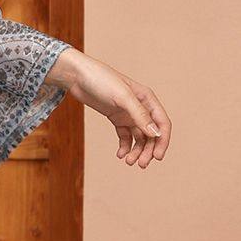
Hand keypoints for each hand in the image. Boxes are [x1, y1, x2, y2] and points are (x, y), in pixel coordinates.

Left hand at [47, 48, 169, 167]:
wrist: (77, 76)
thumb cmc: (101, 80)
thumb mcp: (122, 97)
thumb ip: (140, 115)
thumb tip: (156, 134)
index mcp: (147, 99)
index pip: (162, 123)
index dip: (163, 141)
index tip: (157, 157)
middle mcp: (140, 107)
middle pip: (151, 134)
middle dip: (148, 150)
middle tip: (140, 164)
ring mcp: (128, 113)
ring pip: (138, 137)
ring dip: (136, 150)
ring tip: (128, 161)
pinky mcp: (115, 117)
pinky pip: (125, 136)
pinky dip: (125, 146)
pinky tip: (120, 154)